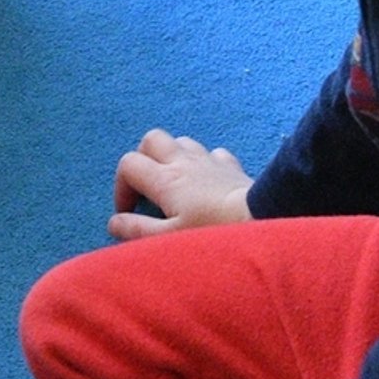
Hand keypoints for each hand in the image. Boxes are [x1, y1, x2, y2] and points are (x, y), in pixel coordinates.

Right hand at [109, 128, 254, 239]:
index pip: (128, 165)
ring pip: (182, 142)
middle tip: (147, 187)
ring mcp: (210, 161)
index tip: (129, 211)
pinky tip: (207, 181)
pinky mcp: (233, 167)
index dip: (121, 186)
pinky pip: (214, 154)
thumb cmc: (213, 231)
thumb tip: (114, 222)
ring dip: (172, 158)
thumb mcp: (169, 238)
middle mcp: (183, 162)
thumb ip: (137, 230)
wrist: (264, 220)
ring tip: (175, 184)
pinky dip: (205, 163)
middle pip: (152, 140)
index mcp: (164, 179)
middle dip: (142, 158)